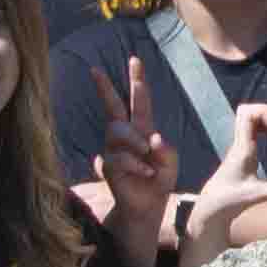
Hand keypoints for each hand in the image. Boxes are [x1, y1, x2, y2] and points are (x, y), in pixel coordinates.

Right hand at [95, 54, 176, 248]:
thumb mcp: (171, 162)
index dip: (137, 80)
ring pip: (119, 131)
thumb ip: (166, 149)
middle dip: (105, 88)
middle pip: (112, 107)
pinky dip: (137, 164)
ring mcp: (113, 150)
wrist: (148, 206)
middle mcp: (124, 136)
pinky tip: (146, 172)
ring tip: (148, 158)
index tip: (135, 59)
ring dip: (136, 142)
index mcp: (142, 129)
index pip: (139, 101)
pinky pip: (120, 157)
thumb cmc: (159, 180)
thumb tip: (153, 138)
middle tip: (95, 70)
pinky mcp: (107, 166)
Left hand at [182, 106, 266, 257]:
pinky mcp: (240, 151)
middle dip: (265, 111)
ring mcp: (238, 146)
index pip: (247, 115)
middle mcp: (238, 144)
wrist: (211, 207)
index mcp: (242, 149)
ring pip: (247, 118)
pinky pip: (250, 128)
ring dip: (264, 118)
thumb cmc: (229, 200)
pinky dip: (262, 126)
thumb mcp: (256, 195)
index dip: (265, 113)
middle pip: (246, 110)